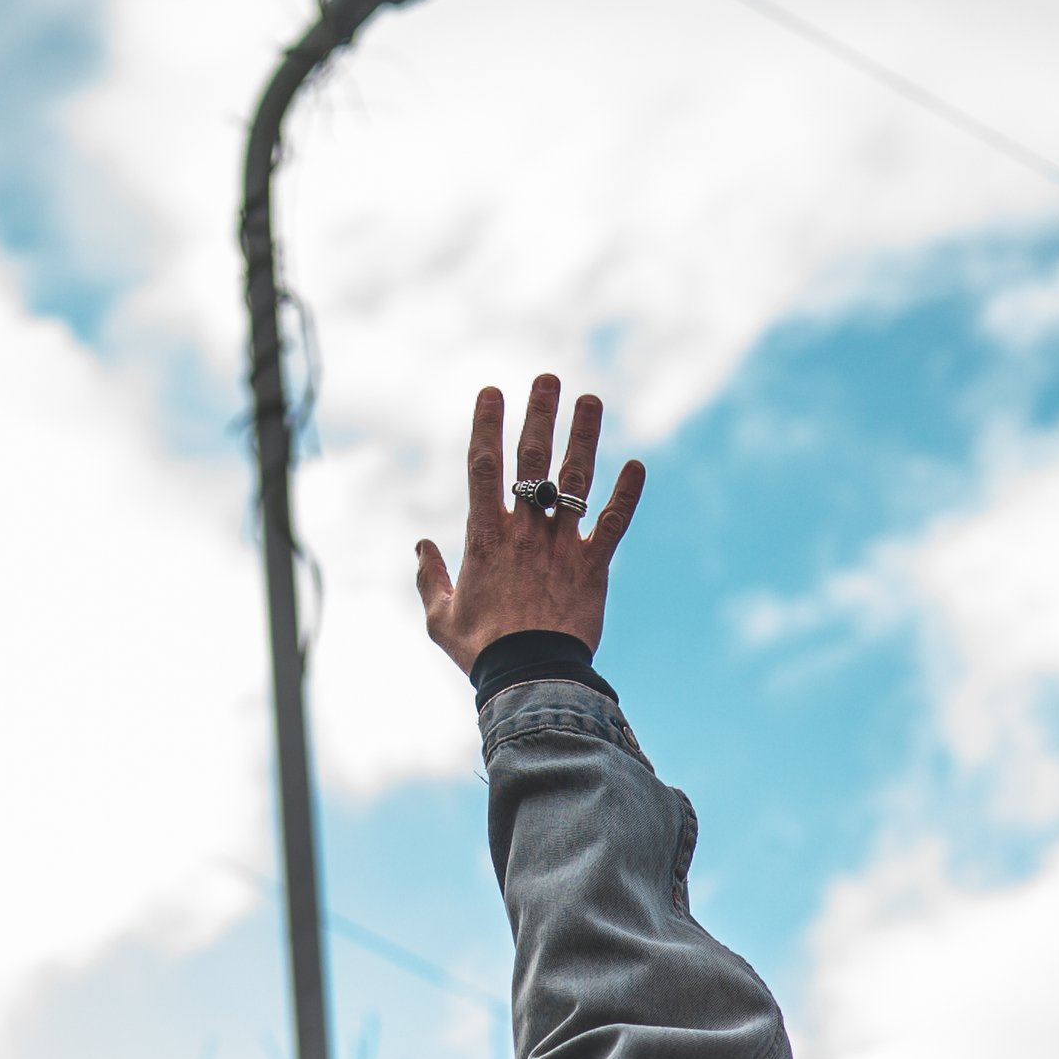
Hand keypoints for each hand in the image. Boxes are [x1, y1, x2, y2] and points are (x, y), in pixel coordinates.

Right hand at [415, 374, 643, 674]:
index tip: (491, 391)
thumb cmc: (483, 653)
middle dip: (539, 416)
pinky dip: (626, 495)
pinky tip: (638, 466)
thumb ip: (430, 578)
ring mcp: (561, 547)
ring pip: (574, 481)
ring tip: (590, 400)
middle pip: (532, 461)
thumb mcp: (441, 619)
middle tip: (548, 379)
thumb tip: (421, 546)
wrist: (531, 680)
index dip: (487, 425)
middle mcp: (525, 532)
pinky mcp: (593, 568)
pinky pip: (613, 524)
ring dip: (584, 437)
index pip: (483, 468)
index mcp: (485, 538)